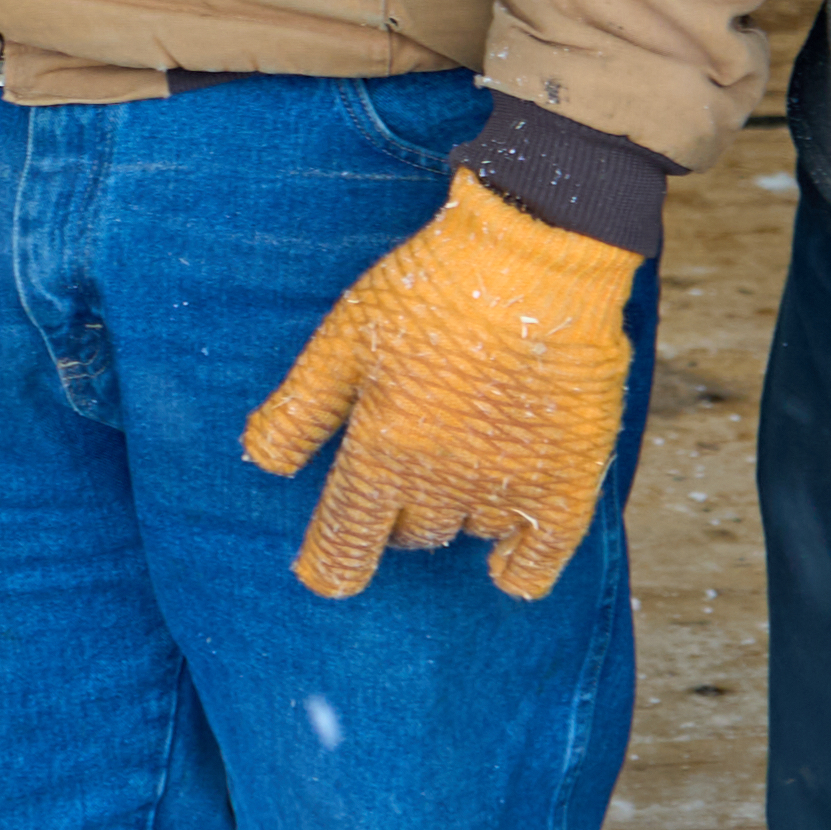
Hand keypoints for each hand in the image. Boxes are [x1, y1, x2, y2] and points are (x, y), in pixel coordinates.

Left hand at [239, 176, 643, 599]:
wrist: (535, 256)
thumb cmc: (430, 287)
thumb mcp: (344, 338)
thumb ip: (301, 409)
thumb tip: (261, 463)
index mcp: (382, 449)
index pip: (343, 542)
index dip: (329, 566)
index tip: (324, 573)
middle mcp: (443, 481)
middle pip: (407, 533)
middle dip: (396, 511)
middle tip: (406, 460)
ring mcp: (509, 486)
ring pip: (465, 533)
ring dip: (453, 510)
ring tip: (460, 455)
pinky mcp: (569, 480)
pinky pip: (537, 561)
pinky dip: (516, 566)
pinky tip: (506, 548)